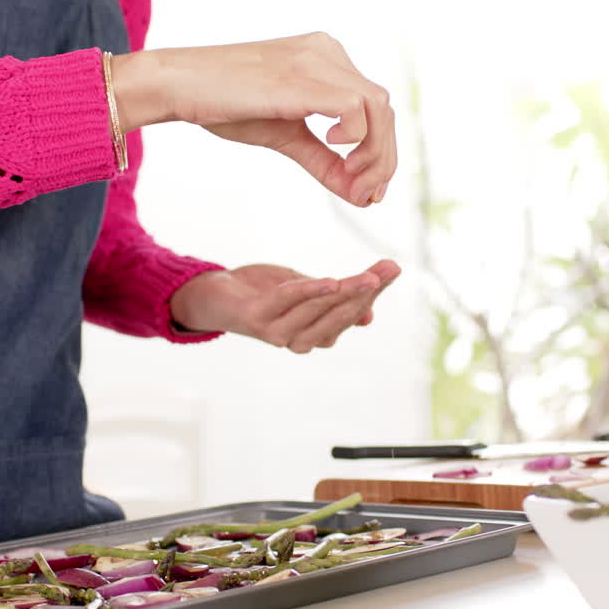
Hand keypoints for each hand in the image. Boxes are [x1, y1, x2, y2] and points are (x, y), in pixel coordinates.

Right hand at [111, 33, 396, 206]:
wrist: (179, 84)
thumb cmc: (225, 105)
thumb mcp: (286, 136)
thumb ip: (324, 161)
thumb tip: (360, 195)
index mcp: (326, 60)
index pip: (374, 107)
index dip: (381, 152)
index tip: (369, 192)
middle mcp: (328, 53)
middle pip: (383, 108)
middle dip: (382, 159)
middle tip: (365, 195)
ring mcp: (316, 60)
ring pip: (377, 106)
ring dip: (373, 153)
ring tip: (351, 180)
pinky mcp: (302, 77)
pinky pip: (354, 105)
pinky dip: (354, 136)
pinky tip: (332, 146)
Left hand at [170, 260, 400, 352]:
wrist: (215, 295)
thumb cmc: (263, 294)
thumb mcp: (304, 294)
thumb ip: (333, 302)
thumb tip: (369, 317)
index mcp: (314, 335)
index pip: (350, 315)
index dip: (372, 293)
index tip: (392, 268)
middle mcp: (298, 340)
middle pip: (338, 316)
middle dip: (366, 293)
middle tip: (389, 269)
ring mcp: (276, 332)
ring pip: (317, 310)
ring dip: (345, 293)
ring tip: (369, 276)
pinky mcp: (255, 319)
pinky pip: (287, 302)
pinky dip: (310, 292)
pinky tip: (331, 281)